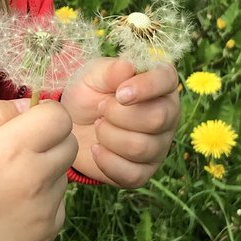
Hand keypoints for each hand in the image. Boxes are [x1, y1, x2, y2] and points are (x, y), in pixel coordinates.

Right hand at [0, 100, 76, 240]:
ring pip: (63, 176)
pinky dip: (42, 203)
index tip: (28, 123)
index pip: (59, 117)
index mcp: (13, 148)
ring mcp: (45, 209)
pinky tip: (13, 208)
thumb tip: (26, 106)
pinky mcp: (47, 233)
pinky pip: (57, 206)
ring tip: (10, 185)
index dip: (44, 115)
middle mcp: (37, 178)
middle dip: (50, 141)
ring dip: (45, 173)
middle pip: (70, 145)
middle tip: (20, 153)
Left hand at [61, 58, 179, 187]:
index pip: (167, 80)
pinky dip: (107, 162)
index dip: (145, 87)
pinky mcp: (145, 171)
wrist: (71, 125)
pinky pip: (133, 174)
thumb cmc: (89, 93)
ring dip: (109, 136)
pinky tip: (95, 148)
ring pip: (141, 147)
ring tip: (97, 126)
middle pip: (156, 119)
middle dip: (119, 115)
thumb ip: (111, 70)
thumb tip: (128, 67)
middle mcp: (168, 114)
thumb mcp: (94, 75)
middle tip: (100, 109)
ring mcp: (159, 145)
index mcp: (161, 83)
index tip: (119, 93)